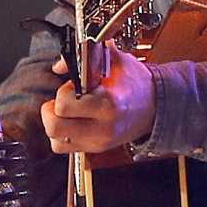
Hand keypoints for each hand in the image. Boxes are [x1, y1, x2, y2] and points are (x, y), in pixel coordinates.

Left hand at [40, 50, 154, 155]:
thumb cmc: (135, 82)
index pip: (64, 104)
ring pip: (56, 140)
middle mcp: (102, 127)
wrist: (155, 106)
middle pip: (54, 127)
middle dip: (52, 110)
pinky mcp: (95, 149)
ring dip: (55, 123)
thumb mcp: (114, 61)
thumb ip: (84, 57)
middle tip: (62, 100)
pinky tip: (71, 122)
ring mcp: (99, 141)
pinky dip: (61, 135)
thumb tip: (59, 65)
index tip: (73, 86)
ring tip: (66, 112)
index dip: (63, 91)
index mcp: (108, 104)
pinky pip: (64, 147)